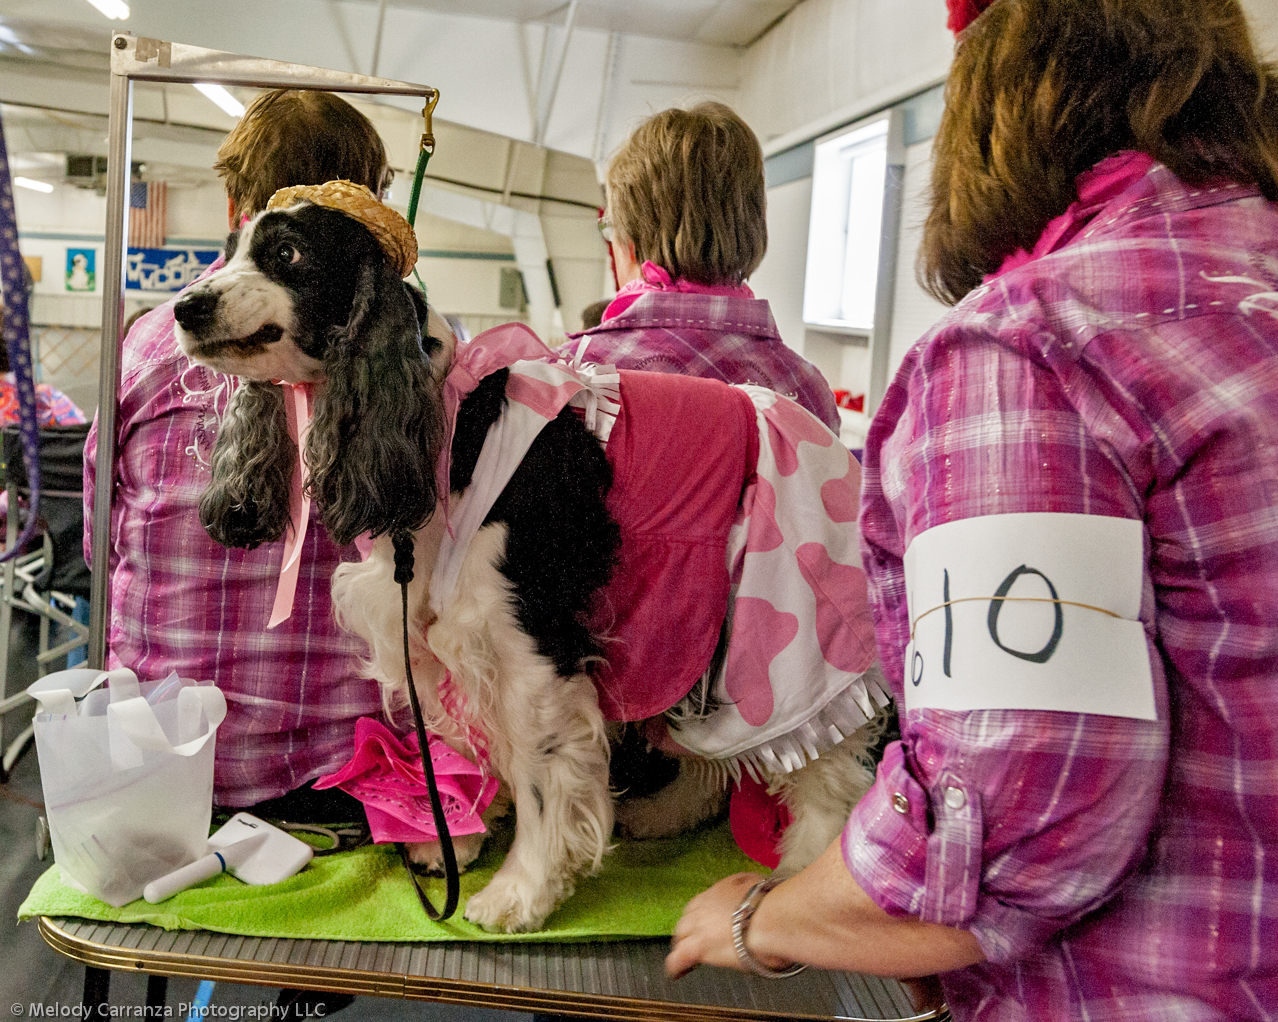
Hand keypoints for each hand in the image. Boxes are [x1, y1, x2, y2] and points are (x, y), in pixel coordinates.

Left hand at [665, 872, 792, 978]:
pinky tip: (677, 973)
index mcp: (719, 890)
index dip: (701, 916)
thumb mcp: (758, 885)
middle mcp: (704, 905)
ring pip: (681, 936)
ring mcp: (699, 926)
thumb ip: (748, 891)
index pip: (701, 904)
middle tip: (695, 941)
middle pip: (687, 919)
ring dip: (683, 945)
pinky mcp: (698, 947)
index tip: (706, 924)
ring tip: (686, 958)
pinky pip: (678, 958)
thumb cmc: (772, 904)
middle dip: (689, 930)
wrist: (771, 918)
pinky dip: (676, 966)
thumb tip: (751, 899)